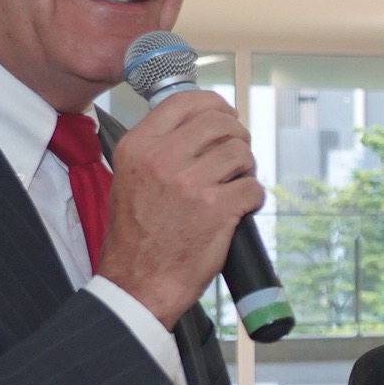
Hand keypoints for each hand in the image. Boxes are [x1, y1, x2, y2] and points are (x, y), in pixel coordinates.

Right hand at [98, 90, 263, 325]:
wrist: (137, 283)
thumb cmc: (137, 236)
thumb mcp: (130, 178)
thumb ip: (159, 148)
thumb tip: (200, 124)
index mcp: (138, 147)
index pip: (186, 101)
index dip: (216, 106)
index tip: (226, 118)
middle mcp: (162, 159)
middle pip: (221, 122)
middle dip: (237, 137)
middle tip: (236, 157)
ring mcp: (190, 183)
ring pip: (241, 152)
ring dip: (247, 168)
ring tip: (236, 185)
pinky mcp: (216, 208)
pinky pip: (253, 187)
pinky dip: (253, 197)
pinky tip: (240, 208)